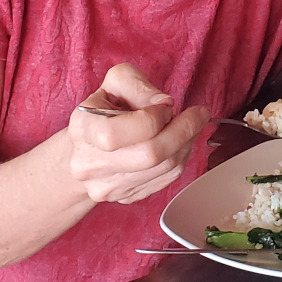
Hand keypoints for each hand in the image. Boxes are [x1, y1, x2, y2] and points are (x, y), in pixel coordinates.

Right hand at [67, 64, 210, 204]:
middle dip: (183, 130)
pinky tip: (179, 143)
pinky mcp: (126, 197)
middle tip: (198, 114)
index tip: (165, 106)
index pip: (117, 133)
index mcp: (83, 129)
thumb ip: (138, 86)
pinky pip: (168, 179)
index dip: (151, 118)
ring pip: (165, 168)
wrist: (86, 150)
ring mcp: (108, 186)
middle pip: (149, 154)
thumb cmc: (103, 110)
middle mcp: (90, 164)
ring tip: (188, 126)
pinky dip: (181, 158)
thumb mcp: (115, 83)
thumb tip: (164, 103)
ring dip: (186, 143)